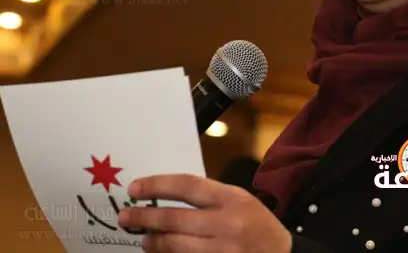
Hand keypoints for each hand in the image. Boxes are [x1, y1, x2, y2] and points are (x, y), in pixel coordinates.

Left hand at [118, 174, 291, 252]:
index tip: (135, 188)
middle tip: (125, 217)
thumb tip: (165, 195)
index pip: (187, 186)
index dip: (157, 185)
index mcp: (232, 199)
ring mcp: (221, 251)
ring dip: (153, 242)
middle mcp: (226, 224)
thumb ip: (208, 198)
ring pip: (174, 245)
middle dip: (144, 217)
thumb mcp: (239, 200)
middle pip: (174, 218)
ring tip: (144, 238)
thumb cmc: (257, 224)